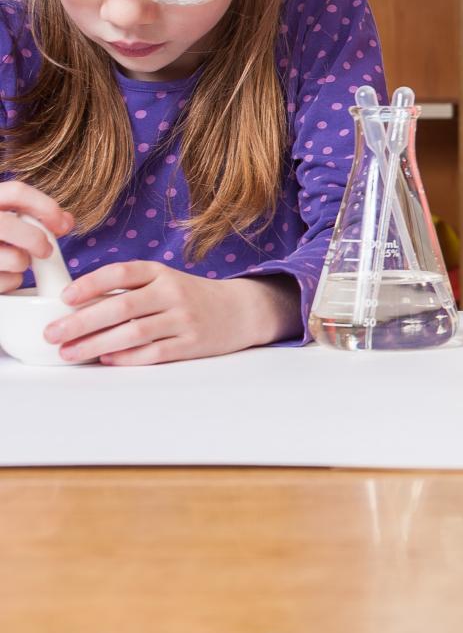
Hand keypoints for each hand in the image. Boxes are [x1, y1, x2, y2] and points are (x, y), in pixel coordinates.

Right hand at [0, 180, 74, 294]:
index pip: (16, 191)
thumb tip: (67, 221)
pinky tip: (1, 277)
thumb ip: (30, 215)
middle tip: (44, 250)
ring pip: (15, 259)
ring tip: (13, 262)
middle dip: (36, 239)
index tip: (62, 224)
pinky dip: (9, 282)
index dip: (46, 207)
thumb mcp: (2, 217)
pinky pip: (4, 282)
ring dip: (22, 264)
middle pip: (10, 225)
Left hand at [44, 264, 298, 365]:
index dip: (90, 284)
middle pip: (121, 307)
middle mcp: (173, 292)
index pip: (121, 273)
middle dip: (81, 322)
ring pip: (133, 333)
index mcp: (161, 273)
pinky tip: (106, 359)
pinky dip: (126, 357)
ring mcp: (184, 319)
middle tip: (53, 333)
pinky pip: (153, 353)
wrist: (240, 311)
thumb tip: (75, 308)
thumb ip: (128, 290)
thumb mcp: (164, 281)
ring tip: (69, 352)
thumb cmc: (190, 297)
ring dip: (96, 344)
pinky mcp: (192, 344)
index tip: (64, 298)